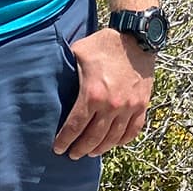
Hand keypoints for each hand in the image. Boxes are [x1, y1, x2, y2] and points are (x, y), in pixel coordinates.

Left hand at [53, 28, 156, 158]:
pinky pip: (133, 130)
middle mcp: (111, 105)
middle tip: (73, 155)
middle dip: (80, 149)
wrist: (135, 37)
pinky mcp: (142, 105)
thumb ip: (66, 70)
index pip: (75, 127)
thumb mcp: (78, 53)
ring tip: (91, 153)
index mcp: (92, 94)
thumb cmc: (103, 44)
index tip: (58, 148)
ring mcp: (129, 107)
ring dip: (100, 149)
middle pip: (93, 137)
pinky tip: (114, 143)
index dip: (65, 140)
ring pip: (113, 138)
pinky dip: (122, 140)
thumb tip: (50, 78)